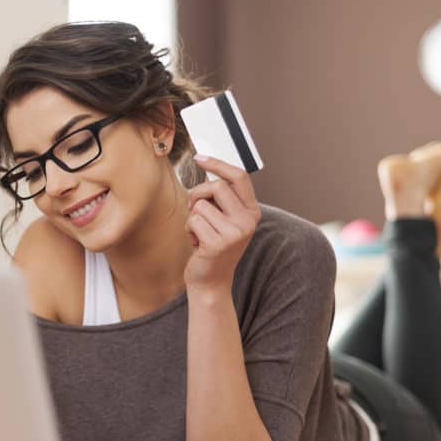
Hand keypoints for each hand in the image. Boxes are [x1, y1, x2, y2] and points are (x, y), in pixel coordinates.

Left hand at [184, 155, 260, 295]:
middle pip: (217, 186)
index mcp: (252, 212)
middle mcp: (247, 222)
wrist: (211, 282)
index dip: (219, 164)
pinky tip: (196, 244)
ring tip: (199, 233)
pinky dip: (189, 230)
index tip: (200, 157)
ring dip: (192, 217)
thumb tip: (208, 169)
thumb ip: (220, 198)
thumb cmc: (212, 247)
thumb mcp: (222, 220)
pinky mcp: (218, 244)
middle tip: (194, 208)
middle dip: (198, 193)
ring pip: (201, 205)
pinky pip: (194, 220)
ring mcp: (235, 234)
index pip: (240, 177)